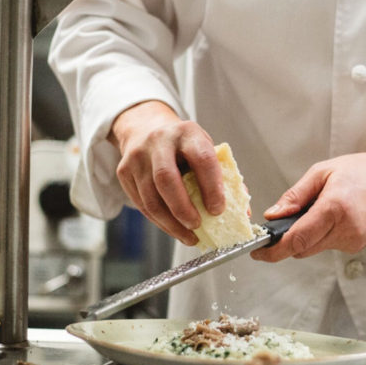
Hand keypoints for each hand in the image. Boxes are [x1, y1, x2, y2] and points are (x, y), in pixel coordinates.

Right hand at [108, 101, 224, 245]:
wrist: (146, 128)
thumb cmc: (183, 145)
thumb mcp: (205, 149)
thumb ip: (224, 177)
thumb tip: (241, 212)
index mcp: (188, 133)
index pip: (202, 159)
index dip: (211, 187)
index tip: (218, 210)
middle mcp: (159, 142)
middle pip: (166, 179)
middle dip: (183, 208)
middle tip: (198, 225)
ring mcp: (138, 157)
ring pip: (150, 198)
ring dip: (170, 223)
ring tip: (188, 236)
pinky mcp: (124, 171)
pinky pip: (141, 204)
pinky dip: (159, 221)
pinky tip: (173, 229)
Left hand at [250, 149, 365, 261]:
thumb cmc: (365, 171)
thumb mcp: (323, 172)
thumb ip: (295, 196)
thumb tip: (273, 215)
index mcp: (334, 207)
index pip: (297, 239)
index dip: (274, 250)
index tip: (258, 252)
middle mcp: (346, 229)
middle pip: (302, 249)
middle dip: (287, 241)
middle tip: (281, 225)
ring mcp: (354, 241)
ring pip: (314, 249)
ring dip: (307, 236)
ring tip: (319, 210)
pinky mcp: (358, 246)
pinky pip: (328, 246)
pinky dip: (322, 235)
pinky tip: (333, 217)